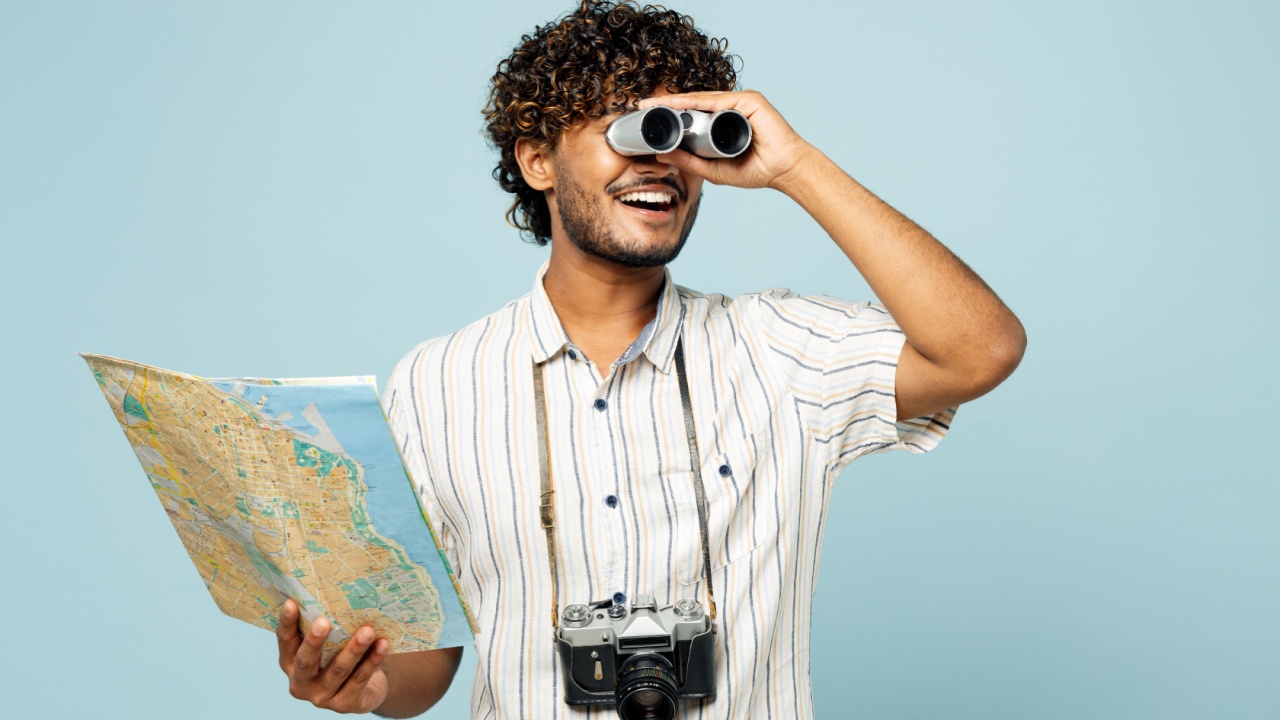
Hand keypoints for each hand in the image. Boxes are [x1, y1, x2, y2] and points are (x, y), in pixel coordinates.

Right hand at [277, 598, 390, 713]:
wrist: (365, 690)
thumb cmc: (340, 657)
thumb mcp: (328, 645)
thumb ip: (324, 628)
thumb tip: (331, 590)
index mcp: (290, 664)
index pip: (286, 642)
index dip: (286, 623)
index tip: (290, 603)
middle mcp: (301, 683)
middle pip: (305, 662)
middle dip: (314, 642)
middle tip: (323, 622)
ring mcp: (321, 697)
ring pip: (338, 670)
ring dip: (354, 649)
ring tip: (367, 631)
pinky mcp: (344, 704)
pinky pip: (360, 679)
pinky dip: (373, 660)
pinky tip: (383, 644)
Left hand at [637, 90, 815, 190]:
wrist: (783, 170)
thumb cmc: (756, 170)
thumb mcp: (713, 169)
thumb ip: (689, 162)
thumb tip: (661, 154)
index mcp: (723, 121)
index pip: (691, 114)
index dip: (669, 114)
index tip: (646, 115)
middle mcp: (730, 108)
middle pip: (693, 103)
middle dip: (667, 104)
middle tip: (641, 105)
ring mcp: (739, 101)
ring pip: (701, 99)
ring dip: (676, 101)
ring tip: (653, 104)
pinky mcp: (749, 99)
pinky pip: (716, 100)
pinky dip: (696, 101)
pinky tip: (677, 103)